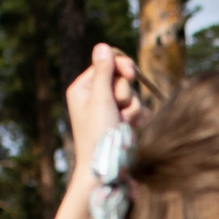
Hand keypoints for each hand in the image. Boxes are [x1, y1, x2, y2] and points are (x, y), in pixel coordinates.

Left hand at [65, 43, 140, 170]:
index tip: (130, 73)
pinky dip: (137, 118)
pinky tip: (132, 129)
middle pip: (120, 79)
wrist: (105, 172)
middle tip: (120, 107)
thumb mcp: (101, 100)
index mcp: (82, 89)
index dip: (120, 67)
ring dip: (133, 109)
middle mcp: (93, 98)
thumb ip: (104, 72)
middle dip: (126, 93)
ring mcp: (108, 111)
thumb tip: (103, 46)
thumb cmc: (99, 136)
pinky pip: (136, 111)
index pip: (106, 65)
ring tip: (125, 124)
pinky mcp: (120, 123)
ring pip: (131, 96)